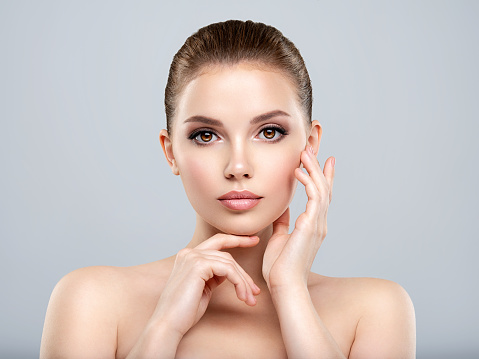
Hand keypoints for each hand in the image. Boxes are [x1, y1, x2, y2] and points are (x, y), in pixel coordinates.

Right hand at [150, 234, 260, 337]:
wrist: (168, 324)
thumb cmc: (184, 312)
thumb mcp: (204, 288)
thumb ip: (214, 275)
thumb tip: (231, 271)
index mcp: (188, 256)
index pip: (217, 241)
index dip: (236, 240)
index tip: (254, 240)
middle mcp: (189, 253)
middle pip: (226, 254)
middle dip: (244, 270)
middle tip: (256, 288)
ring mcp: (193, 257)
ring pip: (229, 263)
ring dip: (243, 282)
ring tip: (249, 299)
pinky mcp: (198, 265)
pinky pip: (228, 270)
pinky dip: (239, 283)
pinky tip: (241, 296)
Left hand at [263, 146, 334, 289]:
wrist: (283, 284)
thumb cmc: (280, 266)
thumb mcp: (281, 238)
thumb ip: (284, 222)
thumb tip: (282, 209)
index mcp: (313, 226)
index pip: (320, 196)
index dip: (323, 177)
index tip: (325, 159)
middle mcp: (319, 223)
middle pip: (324, 188)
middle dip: (319, 166)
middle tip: (313, 147)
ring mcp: (317, 225)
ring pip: (321, 189)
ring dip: (314, 169)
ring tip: (305, 152)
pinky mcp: (310, 226)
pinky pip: (313, 198)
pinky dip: (308, 182)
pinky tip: (298, 171)